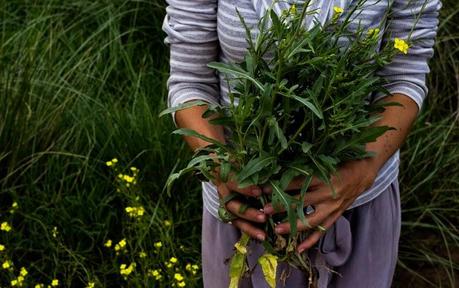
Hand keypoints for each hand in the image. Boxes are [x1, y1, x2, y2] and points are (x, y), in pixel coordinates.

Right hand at [212, 167, 266, 240]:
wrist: (220, 164)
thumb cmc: (238, 160)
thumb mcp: (244, 160)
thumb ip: (255, 166)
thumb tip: (275, 168)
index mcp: (226, 175)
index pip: (233, 183)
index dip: (245, 189)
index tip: (259, 192)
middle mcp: (224, 191)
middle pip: (233, 206)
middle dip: (249, 213)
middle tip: (264, 217)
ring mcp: (225, 203)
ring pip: (235, 218)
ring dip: (249, 226)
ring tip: (263, 235)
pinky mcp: (230, 211)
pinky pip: (239, 223)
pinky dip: (250, 231)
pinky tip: (262, 236)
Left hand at [263, 159, 378, 252]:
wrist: (363, 172)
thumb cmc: (339, 163)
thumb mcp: (323, 162)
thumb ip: (305, 168)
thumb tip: (280, 169)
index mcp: (323, 177)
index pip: (297, 183)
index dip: (280, 186)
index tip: (264, 188)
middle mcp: (327, 194)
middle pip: (301, 202)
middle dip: (282, 207)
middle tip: (266, 210)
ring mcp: (332, 207)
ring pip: (310, 220)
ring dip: (293, 226)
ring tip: (277, 229)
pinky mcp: (336, 215)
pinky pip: (322, 230)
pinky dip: (311, 240)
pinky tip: (299, 248)